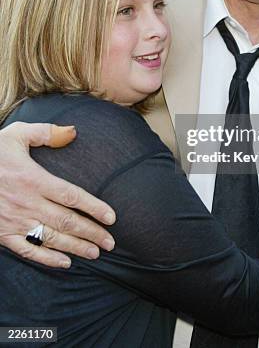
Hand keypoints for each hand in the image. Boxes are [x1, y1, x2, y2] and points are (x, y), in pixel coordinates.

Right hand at [0, 122, 115, 267]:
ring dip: (75, 247)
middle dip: (91, 233)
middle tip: (110, 242)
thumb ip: (46, 132)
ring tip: (95, 253)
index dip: (94, 207)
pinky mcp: (2, 233)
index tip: (112, 217)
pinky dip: (47, 258)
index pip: (72, 196)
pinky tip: (64, 263)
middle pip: (66, 221)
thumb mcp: (17, 134)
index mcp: (34, 179)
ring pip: (51, 238)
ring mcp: (14, 221)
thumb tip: (73, 131)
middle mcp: (27, 202)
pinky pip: (27, 250)